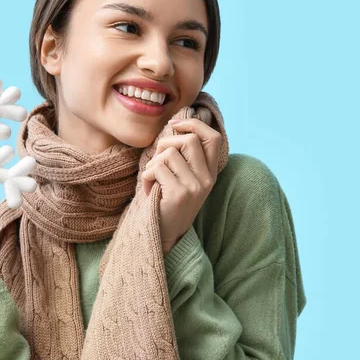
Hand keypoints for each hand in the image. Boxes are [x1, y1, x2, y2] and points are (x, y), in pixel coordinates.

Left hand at [140, 118, 221, 254]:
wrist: (163, 236)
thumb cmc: (166, 202)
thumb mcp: (181, 177)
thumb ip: (183, 156)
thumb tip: (174, 126)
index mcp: (210, 172)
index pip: (213, 137)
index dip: (194, 124)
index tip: (175, 125)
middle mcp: (207, 179)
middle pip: (189, 140)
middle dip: (166, 143)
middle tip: (156, 161)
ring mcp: (195, 187)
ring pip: (169, 153)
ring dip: (153, 163)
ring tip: (152, 180)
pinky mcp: (179, 194)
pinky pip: (157, 168)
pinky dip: (146, 176)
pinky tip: (148, 190)